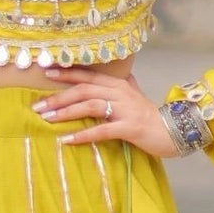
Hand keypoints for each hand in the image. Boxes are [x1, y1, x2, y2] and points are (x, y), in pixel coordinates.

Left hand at [32, 70, 181, 156]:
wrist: (175, 131)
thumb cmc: (151, 115)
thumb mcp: (136, 95)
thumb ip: (126, 84)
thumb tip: (121, 74)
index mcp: (119, 84)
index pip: (88, 75)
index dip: (67, 73)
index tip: (46, 72)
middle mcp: (120, 92)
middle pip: (84, 90)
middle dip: (59, 97)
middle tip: (38, 106)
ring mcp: (126, 110)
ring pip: (90, 106)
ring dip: (66, 112)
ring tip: (47, 119)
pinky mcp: (130, 128)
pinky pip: (102, 131)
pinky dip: (83, 135)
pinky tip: (67, 140)